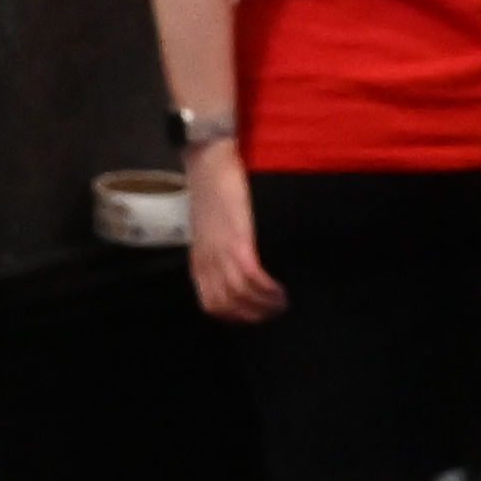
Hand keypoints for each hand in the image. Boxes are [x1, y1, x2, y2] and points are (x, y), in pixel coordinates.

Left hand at [176, 141, 284, 321]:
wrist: (208, 163)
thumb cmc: (210, 191)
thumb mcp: (207, 227)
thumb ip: (216, 247)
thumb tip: (234, 263)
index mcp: (199, 261)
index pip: (211, 304)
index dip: (233, 316)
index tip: (254, 314)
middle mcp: (207, 262)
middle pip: (226, 306)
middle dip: (252, 315)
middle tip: (273, 312)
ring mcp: (221, 254)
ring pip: (241, 296)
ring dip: (264, 305)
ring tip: (282, 302)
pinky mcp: (238, 243)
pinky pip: (252, 278)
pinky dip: (267, 289)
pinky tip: (280, 288)